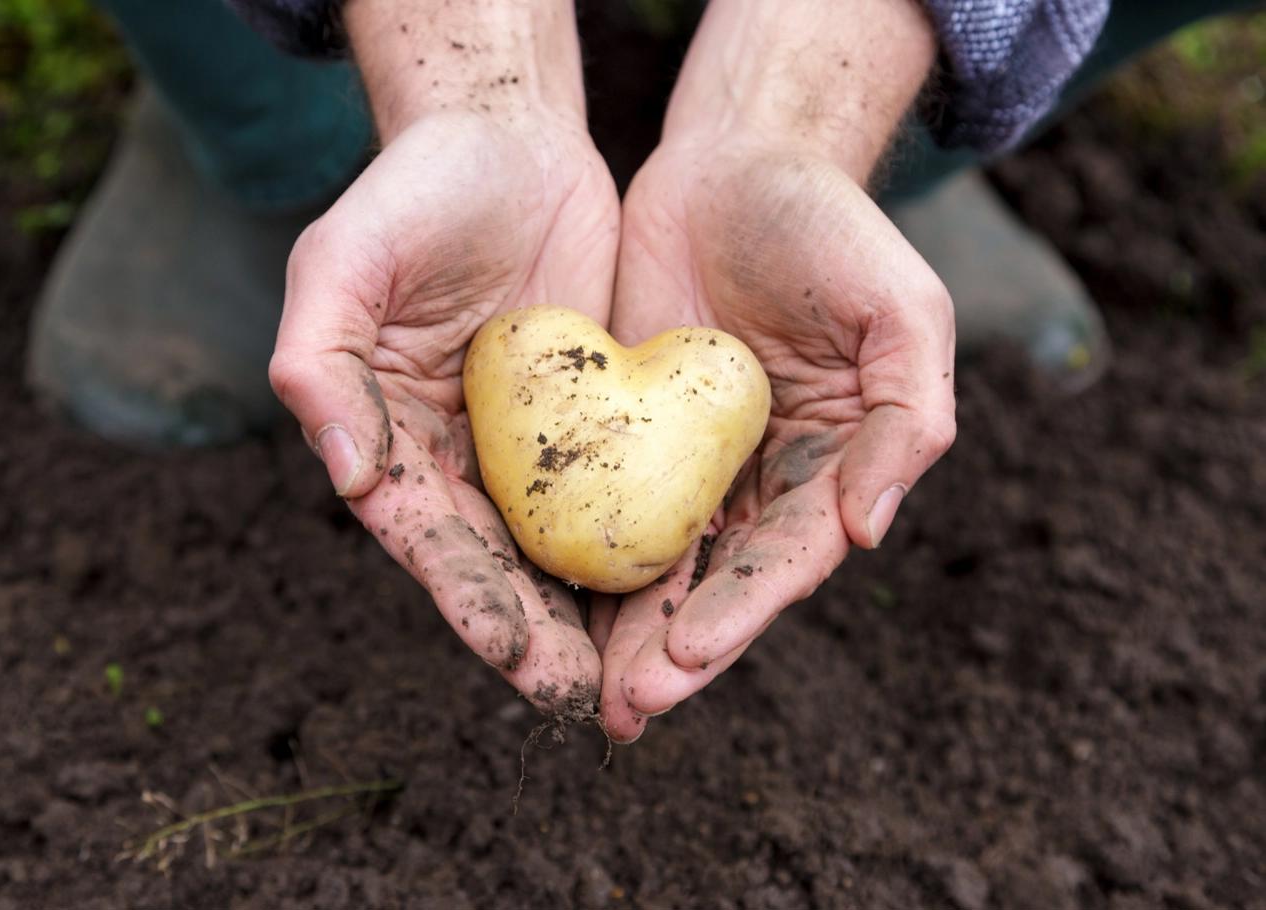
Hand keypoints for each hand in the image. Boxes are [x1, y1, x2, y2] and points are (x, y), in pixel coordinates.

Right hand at [270, 1, 619, 715]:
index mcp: (390, 441)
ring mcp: (532, 446)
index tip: (516, 656)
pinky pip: (623, 489)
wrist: (508, 137)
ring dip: (594, 614)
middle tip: (588, 697)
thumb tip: (347, 477)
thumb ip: (320, 365)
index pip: (429, 540)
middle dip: (540, 636)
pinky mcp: (598, 420)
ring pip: (565, 546)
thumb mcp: (342, 263)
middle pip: (500, 565)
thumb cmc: (413, 194)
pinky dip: (644, 540)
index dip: (469, 601)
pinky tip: (683, 588)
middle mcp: (459, 459)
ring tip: (638, 677)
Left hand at [592, 0, 953, 739]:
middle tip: (623, 706)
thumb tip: (867, 533)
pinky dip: (577, 551)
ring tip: (583, 690)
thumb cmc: (831, 230)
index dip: (739, 613)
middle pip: (714, 584)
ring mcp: (688, 462)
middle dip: (672, 649)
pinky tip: (542, 600)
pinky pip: (597, 499)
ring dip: (620, 629)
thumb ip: (906, 421)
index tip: (685, 656)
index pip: (785, 560)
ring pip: (652, 561)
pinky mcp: (625, 429)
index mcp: (832, 470)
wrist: (737, 160)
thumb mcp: (901, 312)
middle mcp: (760, 483)